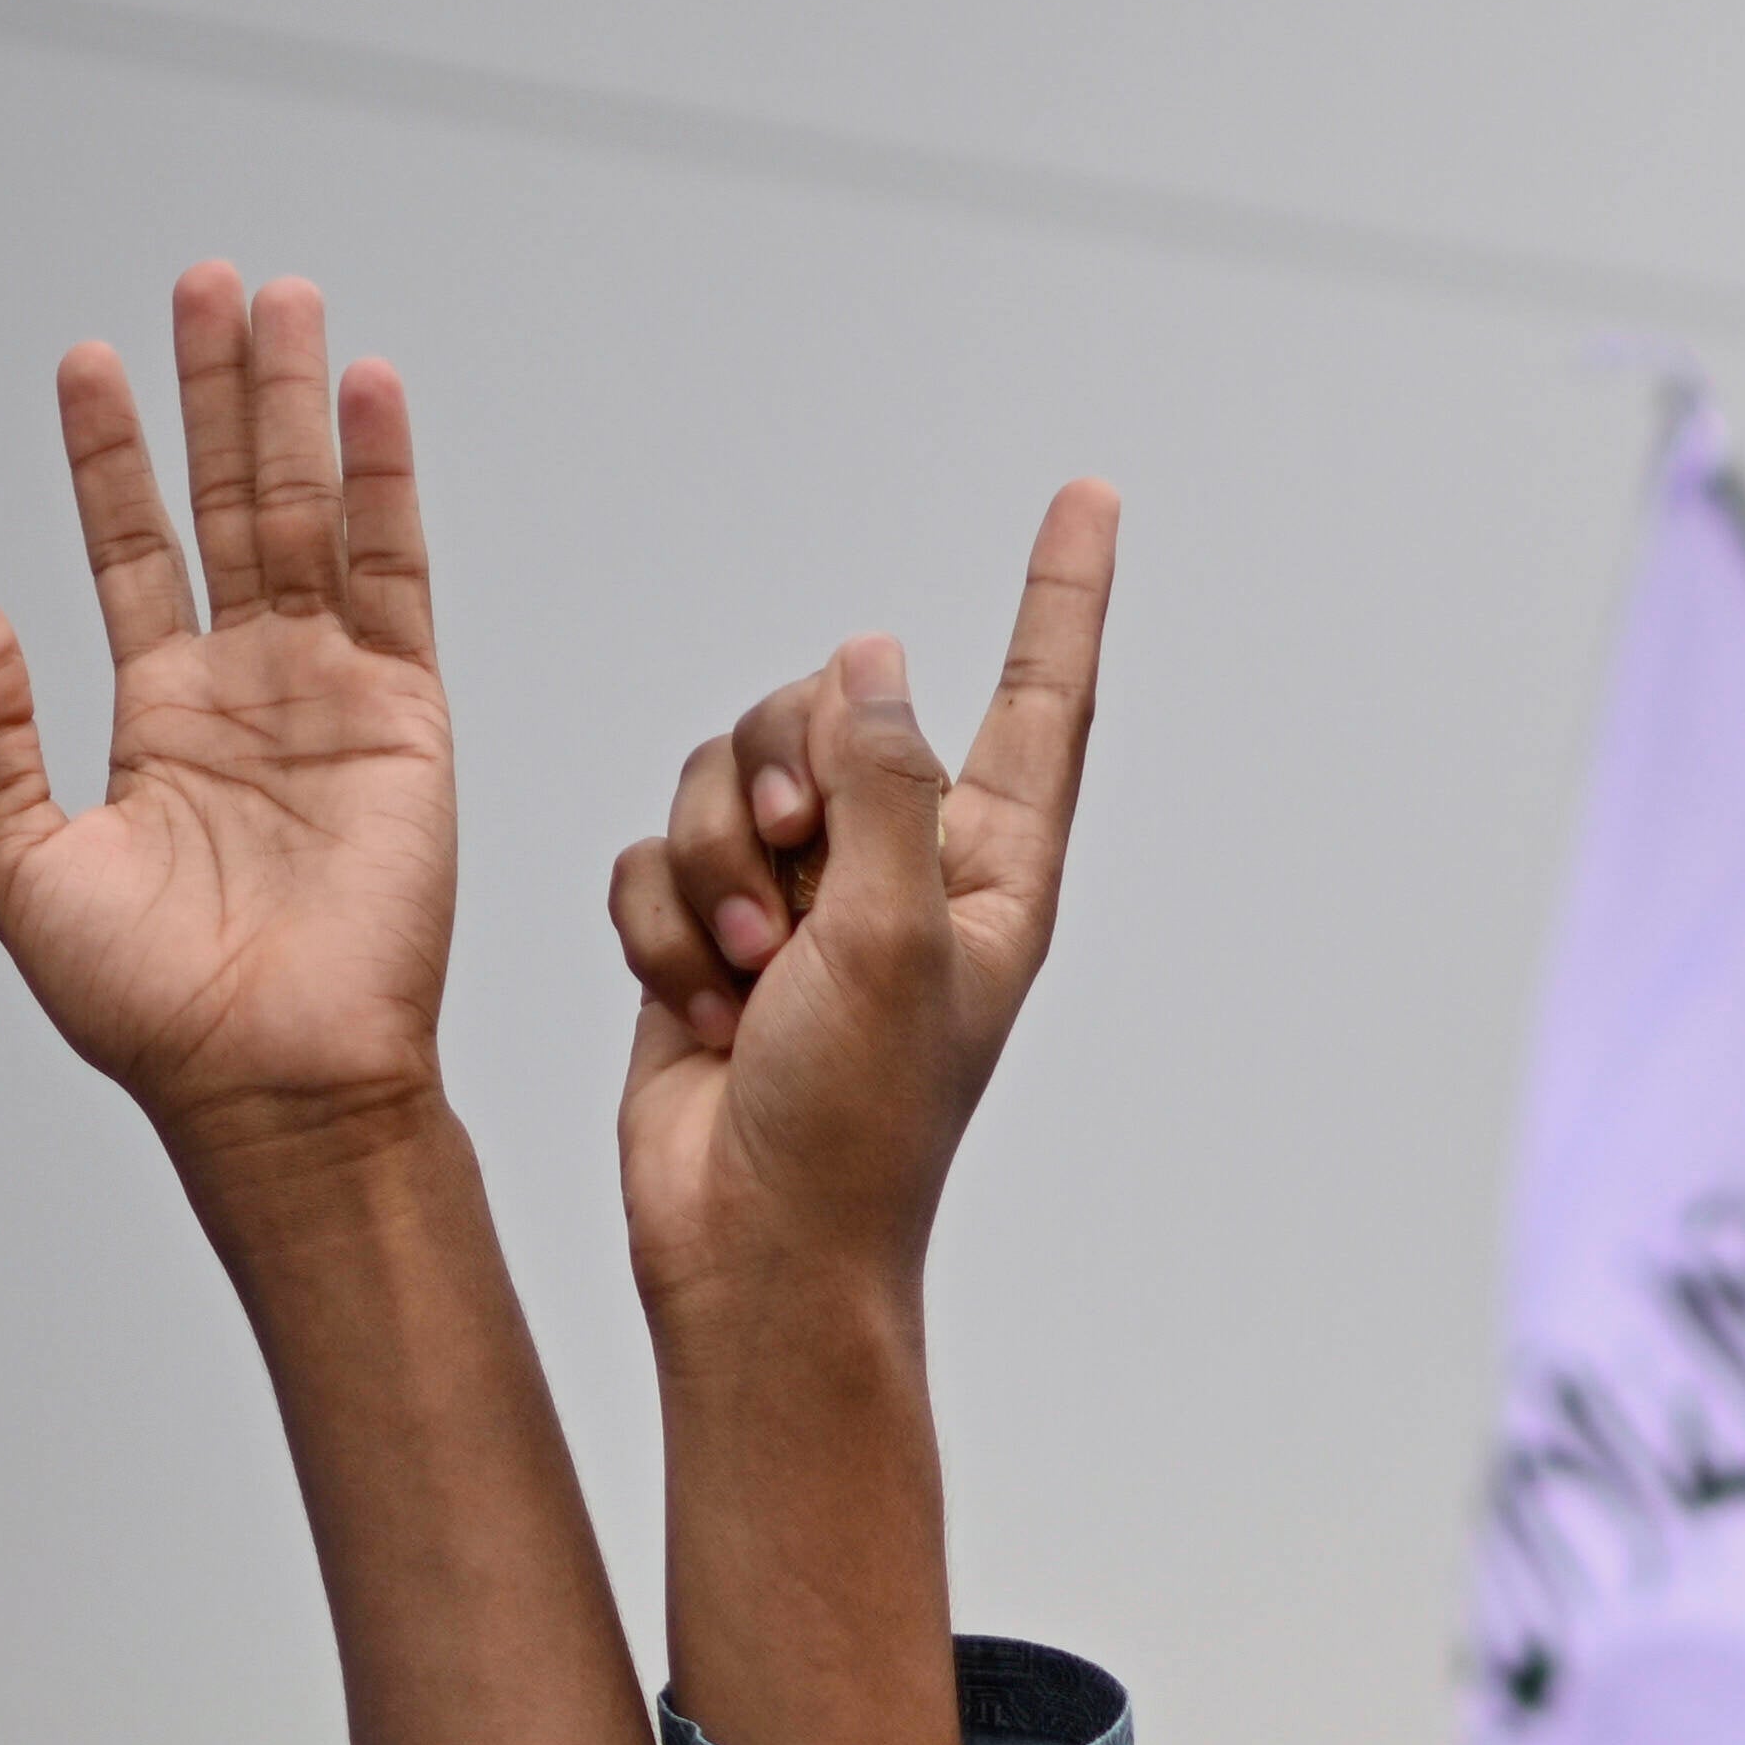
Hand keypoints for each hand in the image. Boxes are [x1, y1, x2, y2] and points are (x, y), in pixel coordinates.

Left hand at [0, 266, 458, 1151]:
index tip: (88, 364)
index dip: (109, 457)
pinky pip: (394, 573)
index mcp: (157, 722)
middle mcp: (246, 692)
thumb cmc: (154, 1014)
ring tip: (274, 298)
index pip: (131, 553)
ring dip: (291, 406)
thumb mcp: (18, 867)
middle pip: (229, 505)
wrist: (272, 1085)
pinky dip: (381, 479)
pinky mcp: (403, 715)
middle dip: (214, 393)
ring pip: (307, 515)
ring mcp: (329, 695)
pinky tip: (365, 392)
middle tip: (202, 283)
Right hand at [607, 484, 1122, 1336]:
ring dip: (713, 871)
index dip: (1060, 595)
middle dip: (778, 779)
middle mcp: (898, 868)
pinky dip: (658, 925)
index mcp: (988, 870)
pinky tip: (695, 1005)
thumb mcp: (893, 938)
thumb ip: (886, 781)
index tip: (1092, 496)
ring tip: (743, 978)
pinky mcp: (704, 931)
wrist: (751, 1249)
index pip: (1037, 700)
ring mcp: (800, 900)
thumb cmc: (853, 1131)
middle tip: (791, 891)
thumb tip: (873, 660)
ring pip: (723, 775)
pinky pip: (652, 854)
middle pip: (825, 711)